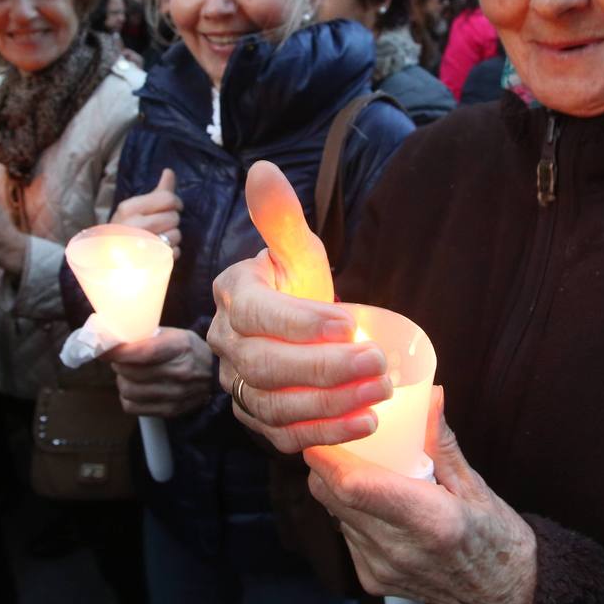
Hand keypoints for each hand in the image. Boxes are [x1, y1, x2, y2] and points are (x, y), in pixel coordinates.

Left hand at [103, 327, 213, 417]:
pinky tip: (135, 387)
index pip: (145, 352)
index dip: (120, 352)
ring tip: (128, 373)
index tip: (105, 349)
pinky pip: (132, 407)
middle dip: (119, 364)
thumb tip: (116, 340)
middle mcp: (180, 372)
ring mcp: (176, 395)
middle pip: (133, 373)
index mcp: (181, 347)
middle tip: (119, 358)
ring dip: (122, 380)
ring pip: (129, 391)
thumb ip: (148, 337)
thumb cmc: (190, 350)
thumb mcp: (176, 334)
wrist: (215, 374)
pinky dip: (127, 397)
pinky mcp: (170, 411)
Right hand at [111, 168, 182, 257]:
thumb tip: (169, 171)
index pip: (168, 198)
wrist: (107, 260)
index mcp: (129, 208)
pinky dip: (171, 253)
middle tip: (160, 226)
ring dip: (172, 238)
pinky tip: (159, 252)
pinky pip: (174, 253)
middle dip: (172, 221)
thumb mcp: (135, 208)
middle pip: (174, 217)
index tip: (172, 208)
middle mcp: (134, 225)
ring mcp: (141, 245)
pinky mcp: (149, 262)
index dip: (176, 203)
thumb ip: (157, 191)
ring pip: (176, 235)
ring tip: (158, 239)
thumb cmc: (125, 230)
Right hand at [207, 161, 391, 453]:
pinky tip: (364, 423)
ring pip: (274, 405)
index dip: (302, 322)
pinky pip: (282, 435)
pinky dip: (324, 435)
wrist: (295, 327)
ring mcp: (236, 384)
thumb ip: (281, 215)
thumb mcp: (297, 249)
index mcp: (232, 296)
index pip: (257, 314)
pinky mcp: (254, 416)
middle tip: (378, 363)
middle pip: (265, 365)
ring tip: (379, 392)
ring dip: (331, 404)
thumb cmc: (296, 283)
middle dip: (324, 368)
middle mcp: (224, 343)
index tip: (350, 322)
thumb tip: (263, 169)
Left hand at [304, 387, 536, 603]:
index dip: (329, 457)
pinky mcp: (371, 580)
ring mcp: (380, 568)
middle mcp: (398, 549)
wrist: (501, 593)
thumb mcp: (474, 484)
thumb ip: (441, 440)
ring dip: (337, 485)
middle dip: (326, 462)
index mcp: (430, 521)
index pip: (356, 488)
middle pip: (333, 496)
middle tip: (340, 437)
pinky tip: (375, 501)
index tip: (325, 429)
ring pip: (333, 512)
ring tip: (363, 467)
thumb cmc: (494, 535)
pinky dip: (349, 510)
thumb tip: (429, 395)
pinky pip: (344, 532)